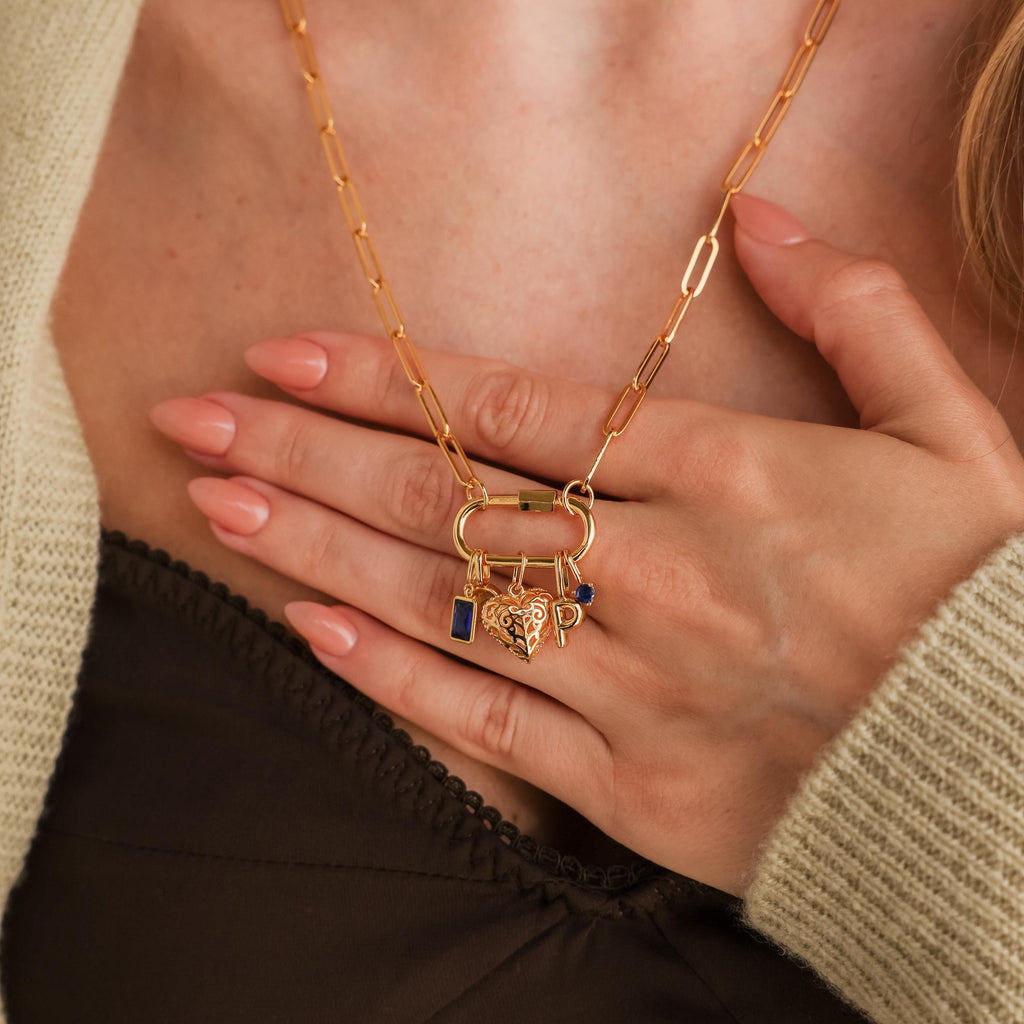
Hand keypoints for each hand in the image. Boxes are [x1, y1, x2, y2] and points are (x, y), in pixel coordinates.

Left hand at [150, 195, 1023, 894]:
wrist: (995, 769)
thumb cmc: (969, 596)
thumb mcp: (955, 435)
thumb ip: (859, 311)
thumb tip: (765, 216)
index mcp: (731, 477)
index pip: (519, 409)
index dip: (389, 376)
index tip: (286, 357)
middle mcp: (661, 574)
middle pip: (448, 499)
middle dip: (307, 454)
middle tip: (194, 422)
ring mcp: (635, 684)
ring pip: (445, 605)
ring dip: (318, 551)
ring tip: (218, 509)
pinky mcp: (630, 782)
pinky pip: (488, 725)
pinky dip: (394, 677)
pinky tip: (313, 628)